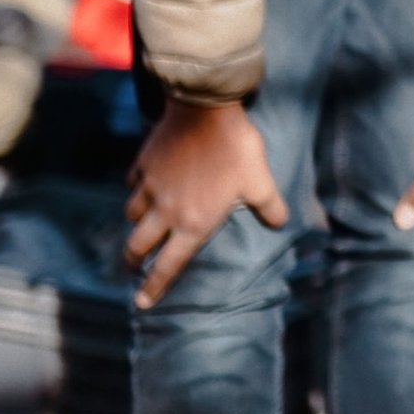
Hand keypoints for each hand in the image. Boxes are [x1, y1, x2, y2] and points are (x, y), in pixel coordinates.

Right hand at [124, 99, 289, 307]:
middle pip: (138, 246)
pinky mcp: (143, 164)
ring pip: (133, 215)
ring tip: (143, 227)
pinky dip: (137, 189)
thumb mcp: (261, 182)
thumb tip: (281, 223)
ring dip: (137, 225)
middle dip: (133, 261)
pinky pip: (134, 184)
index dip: (154, 287)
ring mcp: (150, 187)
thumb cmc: (236, 149)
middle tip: (133, 266)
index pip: (169, 265)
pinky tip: (144, 185)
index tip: (140, 303)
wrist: (205, 110)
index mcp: (193, 223)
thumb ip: (270, 207)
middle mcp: (166, 211)